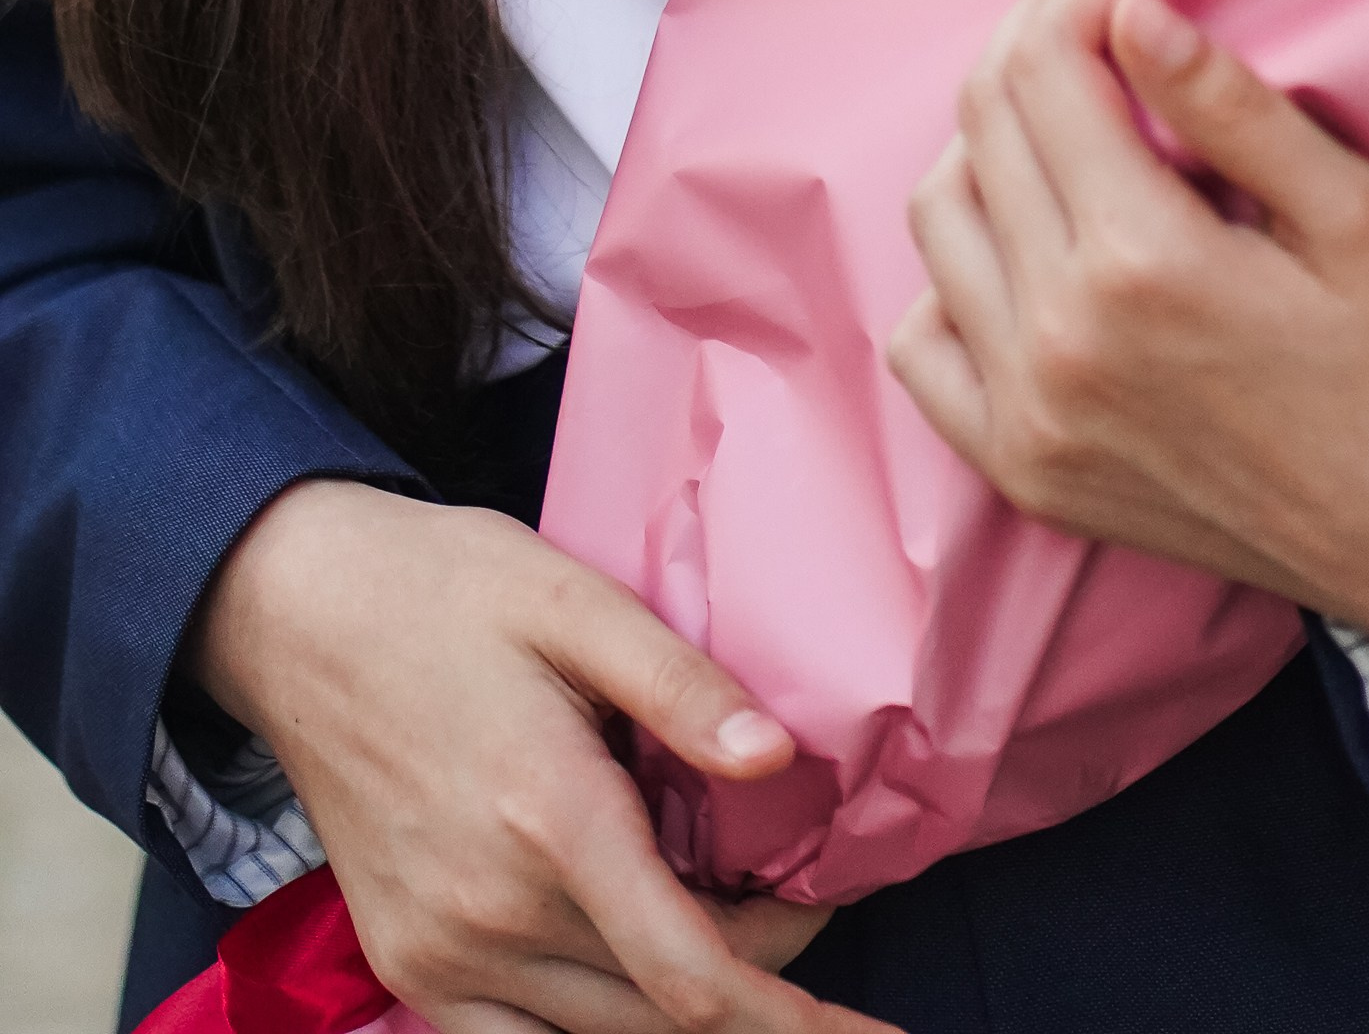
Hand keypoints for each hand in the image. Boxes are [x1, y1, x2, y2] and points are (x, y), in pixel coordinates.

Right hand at [192, 484, 896, 1033]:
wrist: (292, 614)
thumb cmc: (439, 589)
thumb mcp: (570, 599)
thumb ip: (679, 684)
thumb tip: (778, 757)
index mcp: (547, 819)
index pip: (691, 974)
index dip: (791, 1010)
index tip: (866, 1024)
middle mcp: (489, 911)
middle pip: (659, 1017)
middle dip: (760, 999)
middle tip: (817, 929)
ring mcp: (438, 953)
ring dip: (682, 1010)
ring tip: (751, 950)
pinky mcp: (407, 963)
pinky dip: (595, 1024)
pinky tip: (645, 975)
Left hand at [887, 0, 1368, 656]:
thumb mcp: (1356, 212)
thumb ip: (1232, 107)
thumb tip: (1136, 8)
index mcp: (1141, 264)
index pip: (1047, 68)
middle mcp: (1057, 342)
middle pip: (984, 124)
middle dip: (1034, 25)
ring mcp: (1029, 419)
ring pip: (937, 218)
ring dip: (986, 133)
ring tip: (1062, 90)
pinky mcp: (1026, 475)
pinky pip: (925, 346)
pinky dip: (953, 267)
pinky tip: (1021, 228)